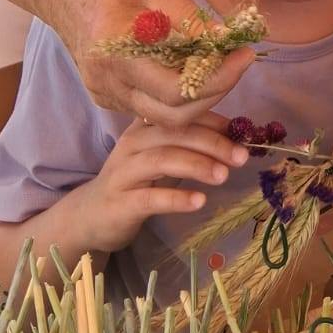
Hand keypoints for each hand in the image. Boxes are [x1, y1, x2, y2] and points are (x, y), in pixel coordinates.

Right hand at [41, 0, 255, 124]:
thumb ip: (190, 19)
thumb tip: (227, 43)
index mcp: (118, 55)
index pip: (176, 90)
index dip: (219, 78)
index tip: (246, 54)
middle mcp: (109, 84)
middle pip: (173, 115)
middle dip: (216, 93)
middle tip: (240, 62)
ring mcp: (105, 93)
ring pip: (162, 117)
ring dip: (199, 98)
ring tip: (222, 65)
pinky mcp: (107, 95)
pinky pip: (149, 108)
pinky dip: (178, 97)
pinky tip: (194, 70)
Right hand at [73, 112, 248, 252]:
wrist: (91, 216)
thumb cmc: (137, 182)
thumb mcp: (163, 157)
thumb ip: (190, 144)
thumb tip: (237, 136)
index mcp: (144, 127)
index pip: (181, 115)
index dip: (214, 120)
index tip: (242, 131)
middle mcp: (132, 143)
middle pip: (175, 134)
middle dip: (213, 142)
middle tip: (242, 156)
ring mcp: (123, 172)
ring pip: (162, 160)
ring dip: (197, 165)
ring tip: (224, 175)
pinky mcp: (120, 203)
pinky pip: (150, 197)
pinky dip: (177, 198)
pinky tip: (199, 201)